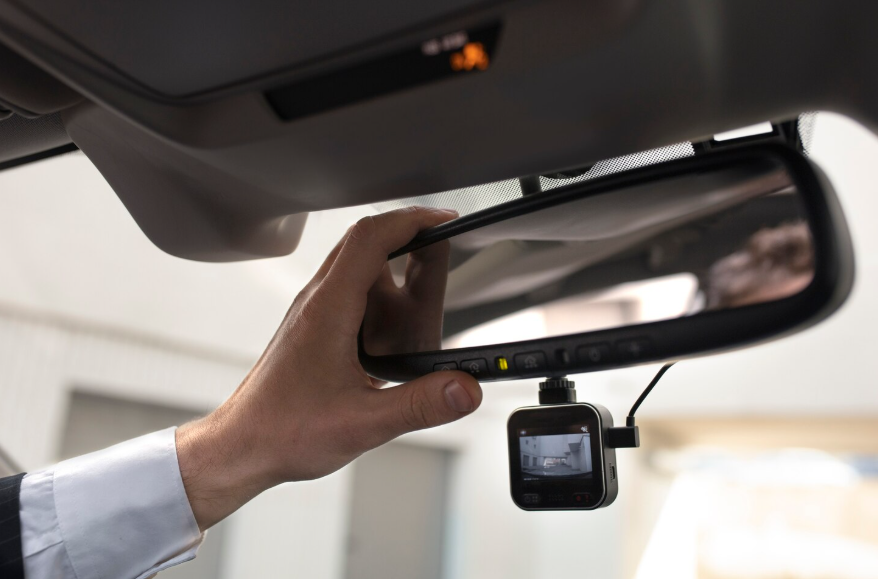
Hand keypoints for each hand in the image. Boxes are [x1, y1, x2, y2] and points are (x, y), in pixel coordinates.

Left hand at [175, 207, 481, 529]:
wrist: (242, 445)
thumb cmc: (284, 430)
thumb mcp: (363, 424)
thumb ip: (420, 405)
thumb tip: (465, 388)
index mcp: (329, 309)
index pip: (371, 237)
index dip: (412, 220)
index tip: (444, 220)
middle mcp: (317, 301)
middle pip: (364, 241)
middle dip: (408, 235)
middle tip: (444, 245)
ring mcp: (312, 312)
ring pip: (355, 264)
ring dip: (393, 263)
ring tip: (424, 291)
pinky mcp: (312, 327)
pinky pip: (348, 288)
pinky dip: (379, 289)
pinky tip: (395, 325)